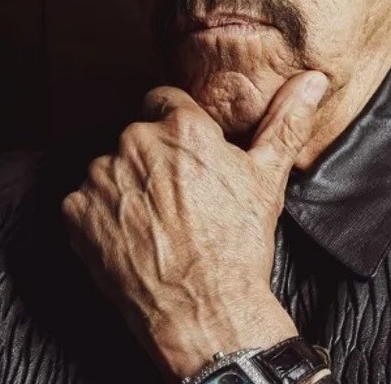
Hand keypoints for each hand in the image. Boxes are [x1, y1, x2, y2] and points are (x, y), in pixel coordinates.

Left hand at [61, 70, 329, 378]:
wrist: (204, 310)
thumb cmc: (238, 245)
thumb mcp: (267, 178)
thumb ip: (285, 120)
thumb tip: (314, 80)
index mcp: (181, 125)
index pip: (165, 101)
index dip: (177, 129)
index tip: (186, 158)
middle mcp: (135, 141)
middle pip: (137, 137)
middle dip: (152, 161)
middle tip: (178, 200)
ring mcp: (101, 177)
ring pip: (110, 169)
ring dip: (125, 188)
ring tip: (155, 223)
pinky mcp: (76, 212)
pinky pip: (84, 203)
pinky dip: (100, 219)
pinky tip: (130, 239)